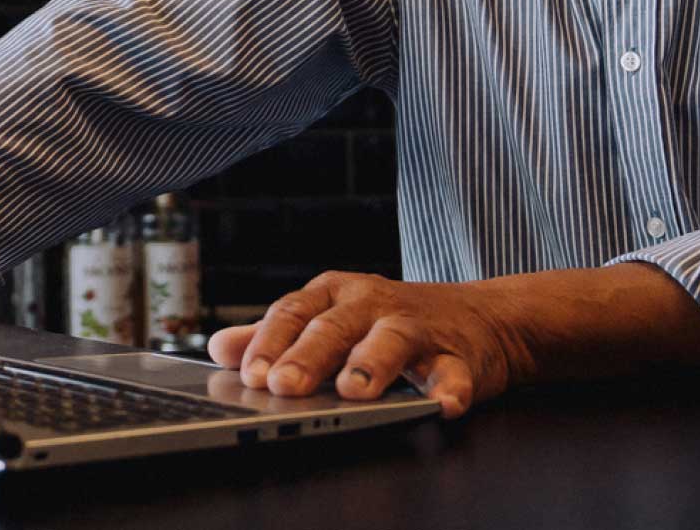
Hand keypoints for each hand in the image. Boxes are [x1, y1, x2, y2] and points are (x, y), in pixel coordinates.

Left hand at [205, 271, 526, 418]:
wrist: (481, 317)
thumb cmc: (389, 320)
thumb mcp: (330, 317)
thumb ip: (276, 333)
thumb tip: (218, 347)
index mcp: (335, 294)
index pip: (294, 312)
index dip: (270, 341)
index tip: (249, 373)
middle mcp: (372, 304)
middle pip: (335, 326)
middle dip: (308, 356)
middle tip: (284, 385)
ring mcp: (417, 327)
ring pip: (392, 340)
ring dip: (372, 363)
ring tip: (354, 390)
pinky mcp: (459, 355)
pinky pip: (454, 372)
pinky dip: (449, 388)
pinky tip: (441, 404)